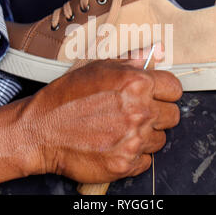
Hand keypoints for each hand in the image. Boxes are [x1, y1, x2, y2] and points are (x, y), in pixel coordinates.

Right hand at [20, 56, 181, 183]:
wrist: (40, 130)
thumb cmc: (65, 98)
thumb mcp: (97, 68)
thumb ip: (132, 60)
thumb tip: (158, 52)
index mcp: (136, 83)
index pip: (175, 89)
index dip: (164, 92)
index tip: (156, 96)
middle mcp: (139, 111)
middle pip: (173, 116)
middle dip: (158, 114)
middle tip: (136, 114)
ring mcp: (134, 139)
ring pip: (160, 139)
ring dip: (145, 135)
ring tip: (120, 130)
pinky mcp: (125, 163)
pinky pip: (146, 160)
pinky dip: (134, 155)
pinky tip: (116, 145)